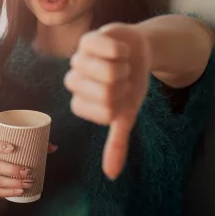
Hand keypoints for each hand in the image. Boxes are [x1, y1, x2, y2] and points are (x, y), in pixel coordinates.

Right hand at [0, 140, 57, 198]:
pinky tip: (19, 191)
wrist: (7, 178)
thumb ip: (38, 147)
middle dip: (10, 169)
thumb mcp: (25, 153)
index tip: (12, 147)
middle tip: (27, 171)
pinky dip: (8, 192)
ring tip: (27, 183)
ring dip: (12, 182)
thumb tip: (54, 147)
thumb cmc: (15, 161)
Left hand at [64, 23, 150, 179]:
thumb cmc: (130, 85)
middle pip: (105, 93)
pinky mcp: (87, 40)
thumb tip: (111, 175)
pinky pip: (103, 48)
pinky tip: (120, 50)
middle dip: (124, 86)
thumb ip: (116, 143)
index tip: (121, 97)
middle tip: (122, 78)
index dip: (121, 104)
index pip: (103, 112)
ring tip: (121, 64)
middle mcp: (74, 82)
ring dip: (123, 68)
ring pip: (106, 72)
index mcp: (81, 103)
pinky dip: (119, 51)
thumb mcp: (126, 115)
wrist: (139, 52)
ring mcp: (79, 60)